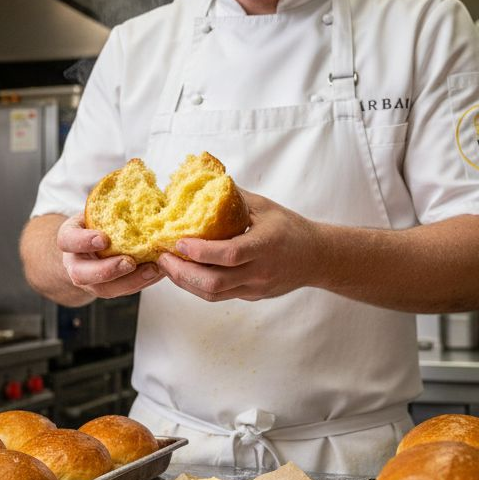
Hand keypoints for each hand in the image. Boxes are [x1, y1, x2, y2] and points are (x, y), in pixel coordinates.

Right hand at [57, 214, 164, 298]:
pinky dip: (142, 282)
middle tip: (129, 262)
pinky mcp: (107, 289)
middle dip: (106, 270)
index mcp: (69, 238)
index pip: (67, 240)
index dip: (83, 241)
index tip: (103, 238)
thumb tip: (146, 185)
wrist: (90, 245)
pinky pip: (122, 291)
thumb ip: (113, 204)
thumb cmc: (98, 222)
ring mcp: (90, 280)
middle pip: (81, 274)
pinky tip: (158, 272)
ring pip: (104, 289)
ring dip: (129, 281)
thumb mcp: (98, 210)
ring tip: (152, 270)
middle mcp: (75, 262)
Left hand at [156, 190, 322, 301]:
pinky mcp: (251, 297)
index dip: (201, 252)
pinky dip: (197, 285)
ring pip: (213, 295)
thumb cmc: (290, 228)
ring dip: (185, 282)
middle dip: (182, 273)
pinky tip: (185, 272)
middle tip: (162, 257)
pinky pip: (219, 296)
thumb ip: (233, 198)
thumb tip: (202, 182)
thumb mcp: (265, 206)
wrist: (316, 258)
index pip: (229, 255)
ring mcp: (255, 288)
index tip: (178, 242)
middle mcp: (260, 272)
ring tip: (167, 266)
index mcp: (266, 245)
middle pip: (214, 283)